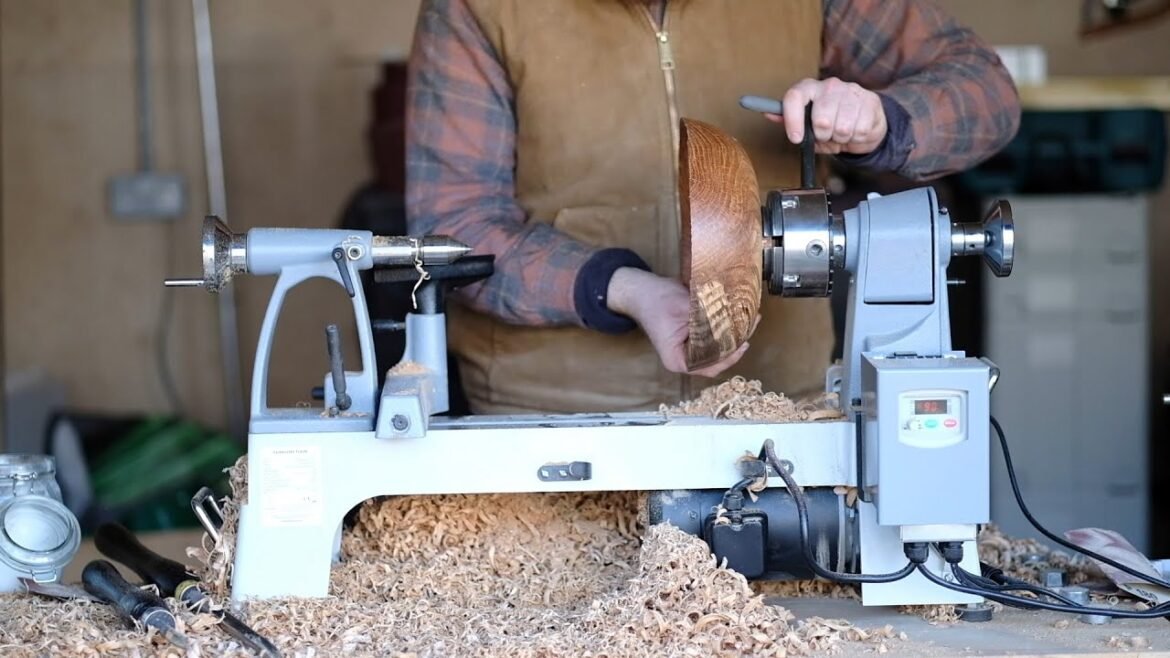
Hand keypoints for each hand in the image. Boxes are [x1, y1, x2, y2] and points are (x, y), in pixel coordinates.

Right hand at [607, 268, 748, 377]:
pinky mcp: (693, 338)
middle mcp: (684, 359)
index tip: (743, 342)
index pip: (710, 366)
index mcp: (678, 360)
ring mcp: (689, 349)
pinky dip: (726, 330)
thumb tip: (734, 318)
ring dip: (733, 335)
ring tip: (750, 319)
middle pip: (717, 359)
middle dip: (736, 344)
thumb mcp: (684, 307)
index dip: (729, 356)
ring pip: (717, 349)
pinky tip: (737, 318)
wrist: (641, 289)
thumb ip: (707, 317)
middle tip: (752, 324)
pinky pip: (714, 339)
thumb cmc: (656, 300)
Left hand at [764, 77, 886, 155]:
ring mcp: (852, 91)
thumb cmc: (832, 125)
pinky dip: (856, 138)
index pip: (795, 96)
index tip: (795, 138)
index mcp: (810, 88)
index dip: (792, 120)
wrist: (865, 123)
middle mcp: (830, 85)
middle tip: (827, 134)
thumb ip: (790, 121)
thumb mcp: (808, 125)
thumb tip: (769, 114)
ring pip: (842, 128)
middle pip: (821, 119)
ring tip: (842, 133)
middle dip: (824, 135)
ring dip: (841, 138)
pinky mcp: (870, 101)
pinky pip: (859, 131)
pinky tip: (856, 130)